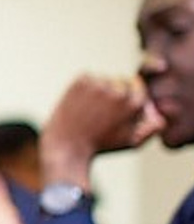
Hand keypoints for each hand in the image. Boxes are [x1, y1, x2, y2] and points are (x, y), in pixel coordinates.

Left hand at [40, 74, 163, 186]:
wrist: (67, 146)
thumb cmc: (101, 146)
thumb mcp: (131, 141)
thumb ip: (151, 127)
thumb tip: (157, 111)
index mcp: (134, 103)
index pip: (138, 86)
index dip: (128, 96)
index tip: (116, 107)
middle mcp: (119, 91)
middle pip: (122, 80)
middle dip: (116, 92)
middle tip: (102, 111)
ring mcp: (99, 84)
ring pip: (104, 79)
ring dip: (100, 89)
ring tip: (90, 111)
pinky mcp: (81, 81)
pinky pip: (88, 78)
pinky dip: (85, 87)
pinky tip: (80, 104)